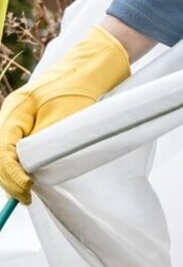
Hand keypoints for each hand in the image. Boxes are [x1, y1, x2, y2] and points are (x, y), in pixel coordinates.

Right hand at [0, 25, 130, 203]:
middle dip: (10, 178)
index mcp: (16, 110)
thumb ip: (46, 141)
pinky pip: (17, 148)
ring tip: (26, 192)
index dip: (12, 173)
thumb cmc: (79, 89)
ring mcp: (20, 119)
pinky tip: (30, 179)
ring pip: (6, 152)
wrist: (89, 69)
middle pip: (0, 153)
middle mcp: (12, 114)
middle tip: (26, 197)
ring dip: (13, 174)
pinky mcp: (31, 124)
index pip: (2, 149)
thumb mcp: (64, 118)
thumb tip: (31, 169)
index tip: (27, 189)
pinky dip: (20, 166)